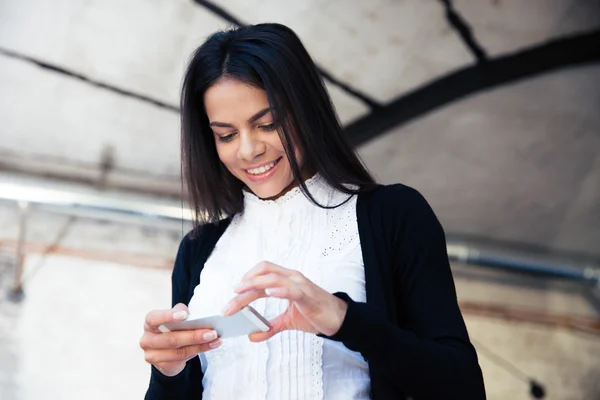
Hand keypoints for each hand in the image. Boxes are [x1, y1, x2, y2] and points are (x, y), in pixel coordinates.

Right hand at [140, 303, 221, 376]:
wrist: (167, 351)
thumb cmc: (172, 329)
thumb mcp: (175, 318)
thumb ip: (182, 313)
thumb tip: (194, 316)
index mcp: (149, 324)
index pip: (154, 318)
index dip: (168, 316)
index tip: (184, 315)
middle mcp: (147, 339)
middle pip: (171, 339)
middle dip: (194, 336)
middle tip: (212, 332)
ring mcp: (152, 355)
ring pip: (179, 351)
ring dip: (200, 345)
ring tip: (215, 339)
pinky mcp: (162, 366)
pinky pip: (182, 359)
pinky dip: (199, 350)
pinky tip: (211, 345)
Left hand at [223, 261, 347, 341]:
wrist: (339, 319)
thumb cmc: (315, 314)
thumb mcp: (289, 321)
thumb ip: (271, 326)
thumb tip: (252, 335)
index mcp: (287, 280)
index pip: (262, 274)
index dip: (246, 281)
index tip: (233, 295)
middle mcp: (292, 278)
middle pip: (263, 273)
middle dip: (244, 286)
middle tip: (230, 302)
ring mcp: (300, 285)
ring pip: (273, 278)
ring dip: (254, 286)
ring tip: (240, 294)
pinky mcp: (307, 296)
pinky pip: (292, 290)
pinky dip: (279, 290)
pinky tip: (268, 293)